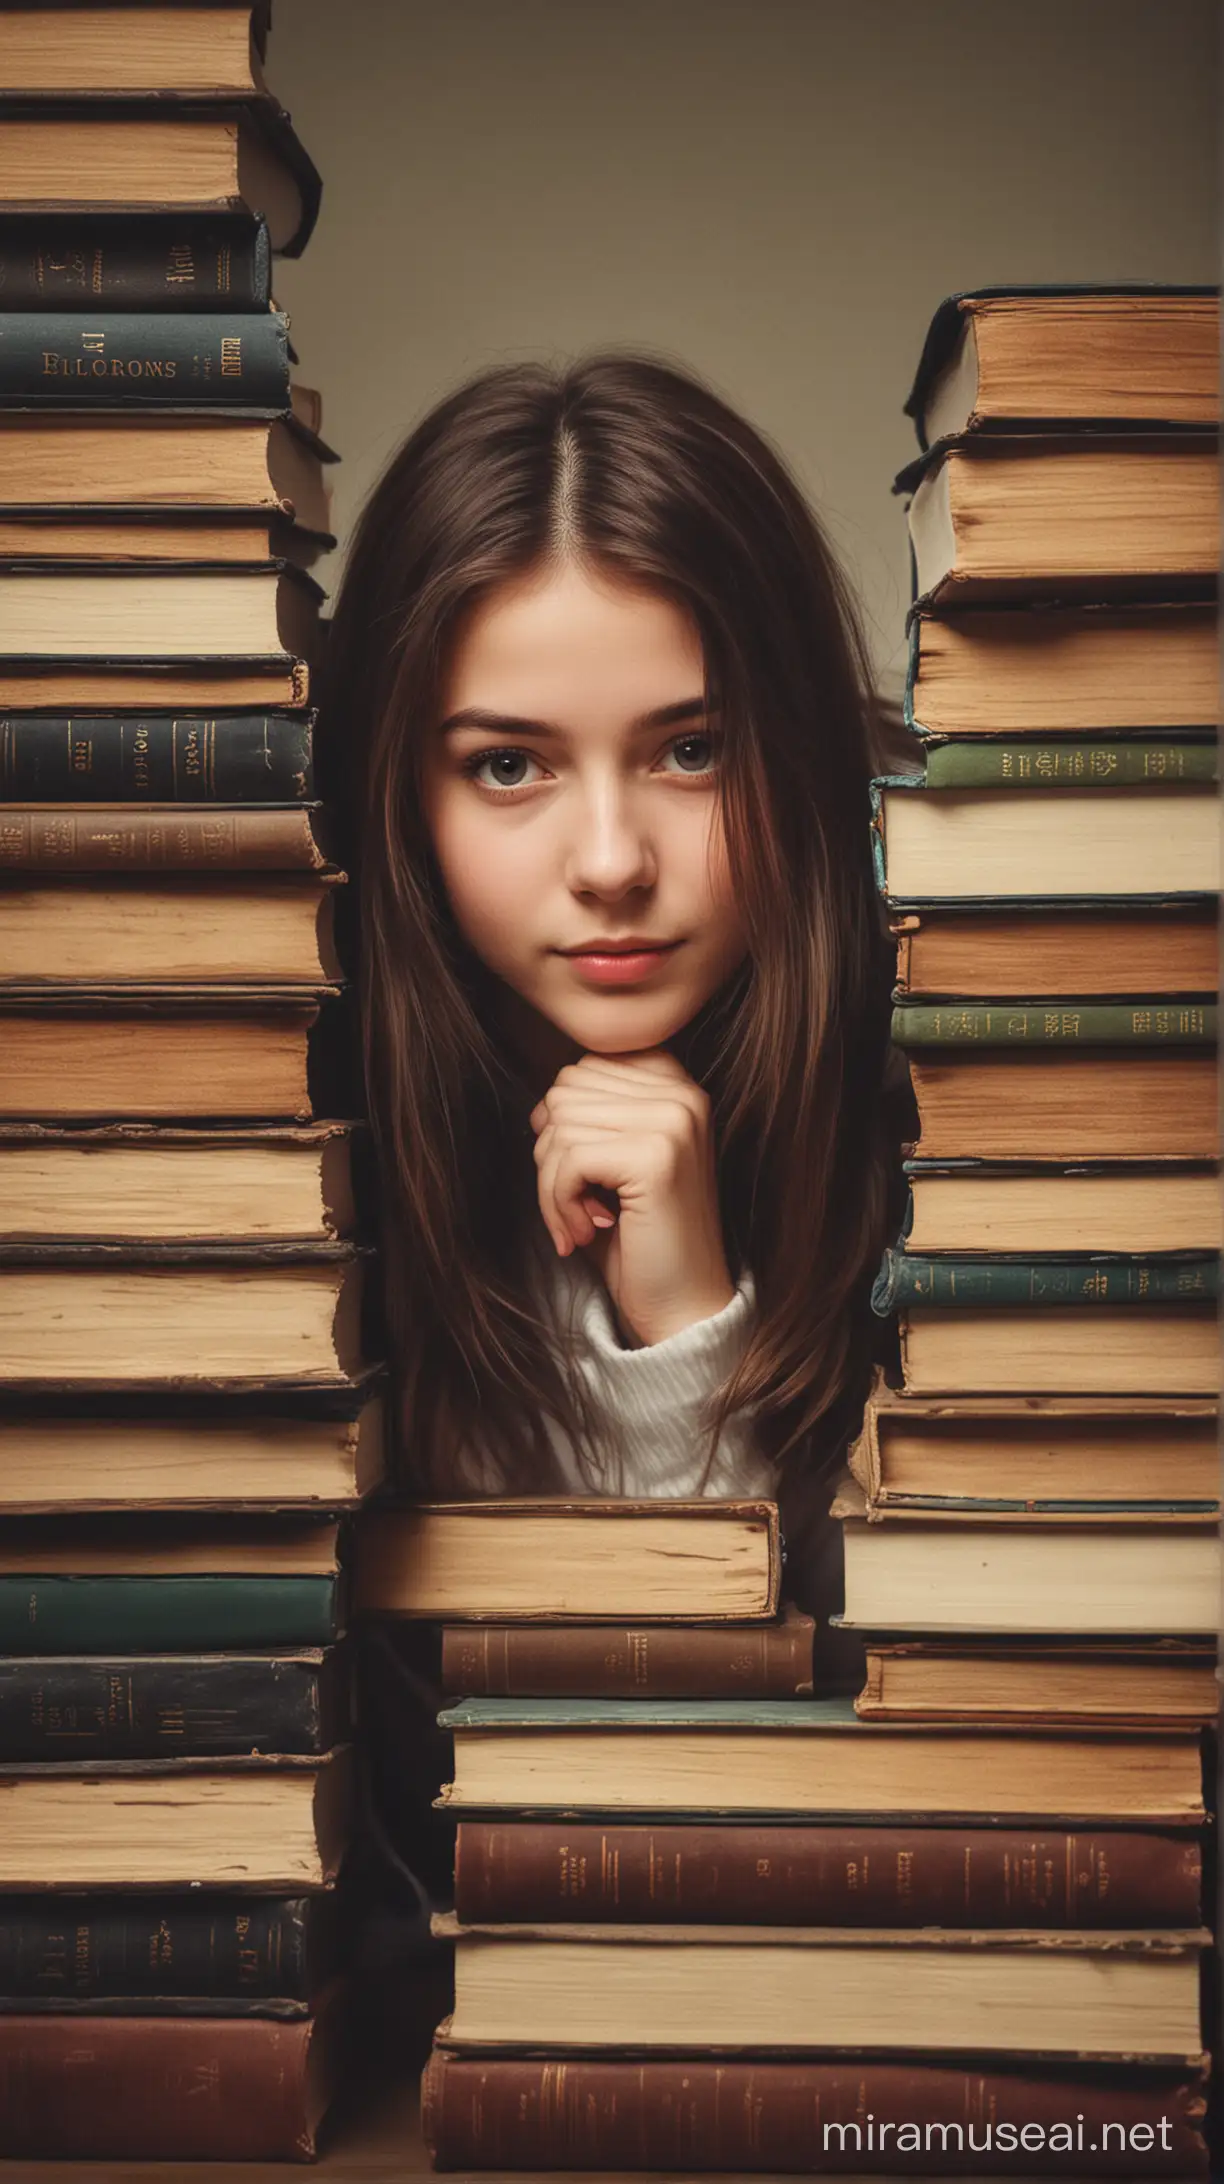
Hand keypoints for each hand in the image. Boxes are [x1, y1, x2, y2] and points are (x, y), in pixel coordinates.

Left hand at [529, 1049, 734, 1346]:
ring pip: (560, 1126)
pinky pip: (568, 1160)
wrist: (684, 1306)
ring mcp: (674, 1123)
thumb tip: (542, 1107)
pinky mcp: (655, 1158)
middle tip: (576, 1205)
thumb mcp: (611, 1165)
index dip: (566, 1123)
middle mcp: (683, 1096)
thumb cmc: (640, 1240)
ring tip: (581, 1222)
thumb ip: (583, 1120)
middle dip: (552, 1155)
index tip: (582, 1176)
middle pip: (565, 1093)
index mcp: (677, 1087)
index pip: (584, 1068)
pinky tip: (586, 1231)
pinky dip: (558, 1203)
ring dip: (552, 1186)